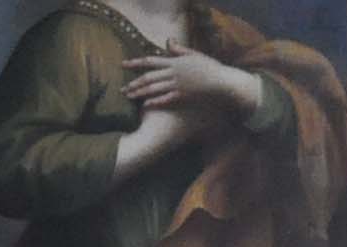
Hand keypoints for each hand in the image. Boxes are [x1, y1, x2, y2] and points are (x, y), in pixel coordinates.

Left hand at [124, 50, 264, 126]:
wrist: (223, 83)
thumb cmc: (211, 69)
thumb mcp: (196, 55)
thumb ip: (180, 50)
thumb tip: (169, 42)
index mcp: (175, 62)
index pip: (150, 61)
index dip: (136, 63)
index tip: (124, 64)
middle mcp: (173, 73)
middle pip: (149, 77)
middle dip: (134, 82)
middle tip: (122, 88)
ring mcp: (178, 85)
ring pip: (154, 89)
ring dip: (140, 93)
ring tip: (129, 97)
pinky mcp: (183, 97)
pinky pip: (165, 99)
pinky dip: (154, 101)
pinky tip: (145, 105)